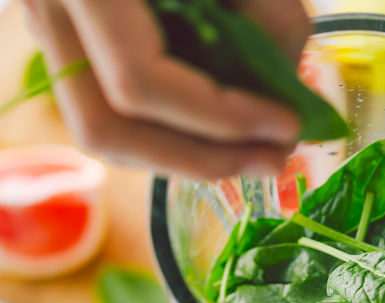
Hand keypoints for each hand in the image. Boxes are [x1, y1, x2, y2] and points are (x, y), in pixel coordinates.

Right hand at [22, 0, 309, 178]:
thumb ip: (271, 21)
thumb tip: (288, 103)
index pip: (140, 82)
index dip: (221, 119)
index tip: (288, 124)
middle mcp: (49, 13)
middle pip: (108, 130)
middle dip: (202, 159)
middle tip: (274, 159)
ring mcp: (54, 34)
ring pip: (104, 134)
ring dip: (188, 157)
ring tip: (258, 151)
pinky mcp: (73, 48)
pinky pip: (113, 114)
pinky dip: (173, 135)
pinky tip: (224, 132)